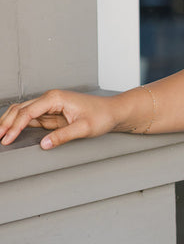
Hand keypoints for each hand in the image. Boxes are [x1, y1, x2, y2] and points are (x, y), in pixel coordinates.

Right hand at [0, 90, 122, 149]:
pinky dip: (19, 125)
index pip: (28, 112)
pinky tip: (12, 134)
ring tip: (0, 136)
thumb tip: (44, 144)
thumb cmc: (102, 115)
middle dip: (6, 123)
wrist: (113, 112)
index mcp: (55, 98)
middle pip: (20, 109)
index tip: (7, 139)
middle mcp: (50, 99)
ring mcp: (50, 106)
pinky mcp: (52, 114)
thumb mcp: (84, 128)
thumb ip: (63, 136)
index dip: (15, 126)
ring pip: (22, 112)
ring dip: (10, 123)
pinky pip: (31, 119)